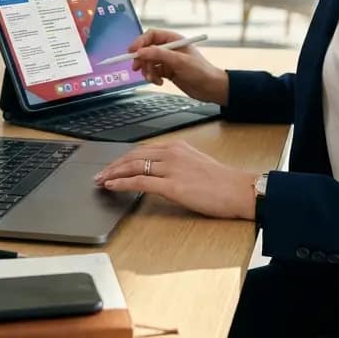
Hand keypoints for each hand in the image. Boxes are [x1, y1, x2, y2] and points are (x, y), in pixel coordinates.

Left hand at [94, 141, 257, 219]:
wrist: (239, 190)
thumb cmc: (221, 182)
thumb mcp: (195, 164)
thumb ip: (175, 165)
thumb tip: (158, 173)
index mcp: (177, 146)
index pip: (142, 150)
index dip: (123, 158)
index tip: (112, 165)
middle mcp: (172, 153)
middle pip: (133, 156)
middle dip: (113, 165)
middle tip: (99, 174)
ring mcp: (171, 168)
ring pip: (133, 166)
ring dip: (113, 174)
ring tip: (101, 180)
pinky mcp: (172, 186)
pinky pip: (140, 181)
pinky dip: (122, 183)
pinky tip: (112, 186)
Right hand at [130, 29, 228, 104]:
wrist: (210, 88)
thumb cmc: (201, 71)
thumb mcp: (179, 61)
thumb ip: (159, 55)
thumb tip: (141, 51)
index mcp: (174, 39)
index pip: (151, 35)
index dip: (140, 42)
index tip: (132, 52)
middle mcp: (169, 48)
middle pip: (146, 49)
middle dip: (142, 60)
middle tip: (138, 69)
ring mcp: (168, 60)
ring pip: (148, 62)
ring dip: (147, 71)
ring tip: (154, 79)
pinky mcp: (167, 71)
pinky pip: (153, 72)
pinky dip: (153, 78)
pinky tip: (160, 82)